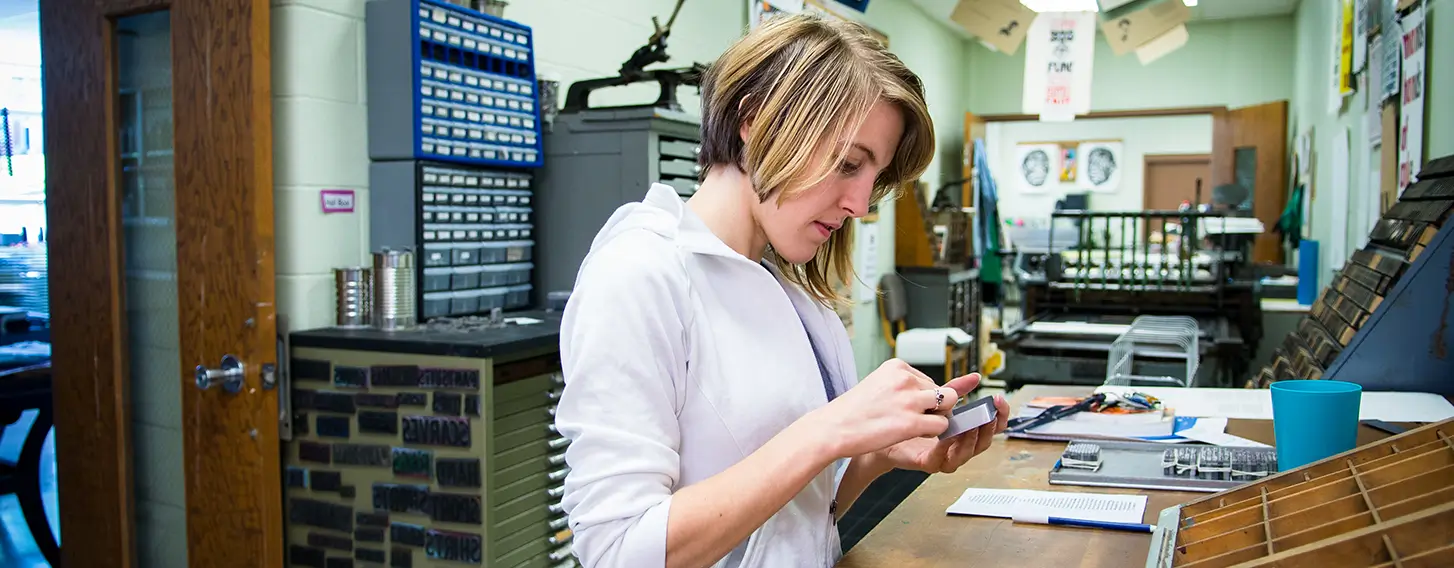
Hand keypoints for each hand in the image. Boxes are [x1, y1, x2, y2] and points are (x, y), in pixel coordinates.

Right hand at [806, 359, 956, 459]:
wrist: (832, 429)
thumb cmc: (851, 411)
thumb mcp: (877, 384)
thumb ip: (902, 385)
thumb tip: (931, 391)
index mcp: (896, 366)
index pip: (927, 379)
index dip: (923, 397)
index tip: (905, 407)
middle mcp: (905, 379)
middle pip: (941, 391)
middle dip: (933, 407)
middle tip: (913, 417)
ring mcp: (909, 399)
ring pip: (947, 405)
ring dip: (936, 418)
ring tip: (914, 426)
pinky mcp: (912, 422)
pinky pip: (941, 425)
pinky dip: (933, 432)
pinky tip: (913, 434)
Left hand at [875, 373, 1010, 473]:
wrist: (880, 433)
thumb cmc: (908, 419)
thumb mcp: (935, 401)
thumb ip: (955, 391)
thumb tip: (974, 376)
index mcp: (964, 431)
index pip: (991, 426)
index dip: (1000, 414)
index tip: (998, 400)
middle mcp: (959, 446)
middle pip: (984, 441)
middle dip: (989, 427)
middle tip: (988, 414)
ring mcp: (946, 457)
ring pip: (967, 453)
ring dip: (971, 439)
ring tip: (970, 424)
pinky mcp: (929, 463)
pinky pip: (943, 459)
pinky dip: (947, 448)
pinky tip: (946, 435)